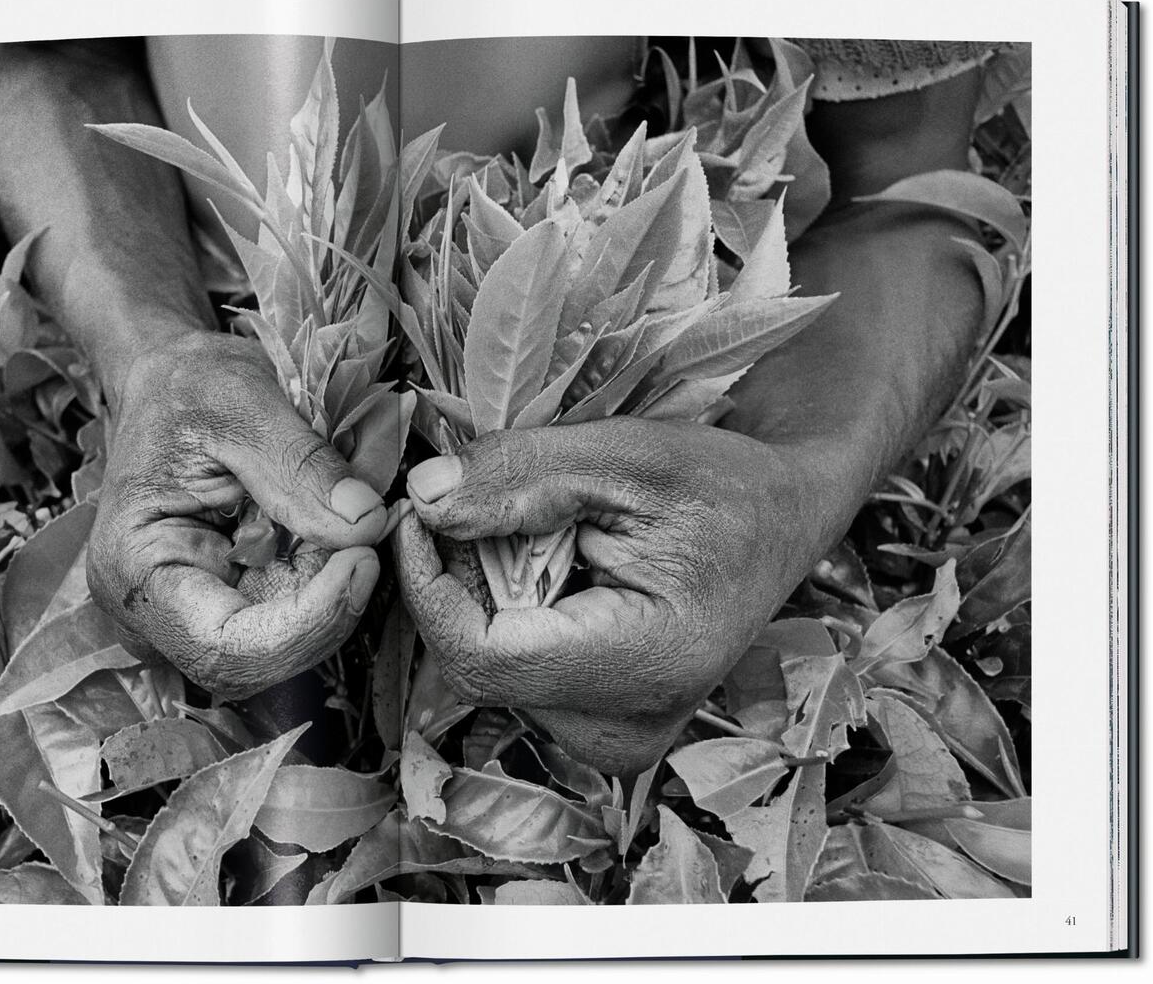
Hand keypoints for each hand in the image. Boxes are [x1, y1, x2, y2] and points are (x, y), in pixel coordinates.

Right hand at [88, 332, 387, 698]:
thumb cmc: (188, 386)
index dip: (304, 624)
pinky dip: (328, 580)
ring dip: (333, 594)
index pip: (223, 647)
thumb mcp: (244, 403)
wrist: (173, 382)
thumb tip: (366, 524)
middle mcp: (155, 609)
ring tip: (349, 520)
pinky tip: (337, 531)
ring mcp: (194, 611)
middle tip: (369, 537)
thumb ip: (303, 466)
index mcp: (134, 570)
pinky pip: (292, 616)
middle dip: (328, 609)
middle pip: (258, 661)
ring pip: (284, 645)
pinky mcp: (233, 600)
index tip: (361, 561)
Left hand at [394, 417, 840, 775]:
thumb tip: (421, 500)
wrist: (782, 521)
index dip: (427, 583)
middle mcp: (625, 730)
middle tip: (482, 503)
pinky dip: (507, 615)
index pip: (479, 655)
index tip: (415, 512)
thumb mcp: (626, 455)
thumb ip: (519, 477)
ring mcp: (613, 741)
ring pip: (488, 671)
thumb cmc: (720, 483)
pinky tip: (549, 571)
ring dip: (481, 594)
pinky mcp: (600, 731)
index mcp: (645, 667)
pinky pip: (514, 676)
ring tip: (536, 534)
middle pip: (476, 664)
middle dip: (458, 578)